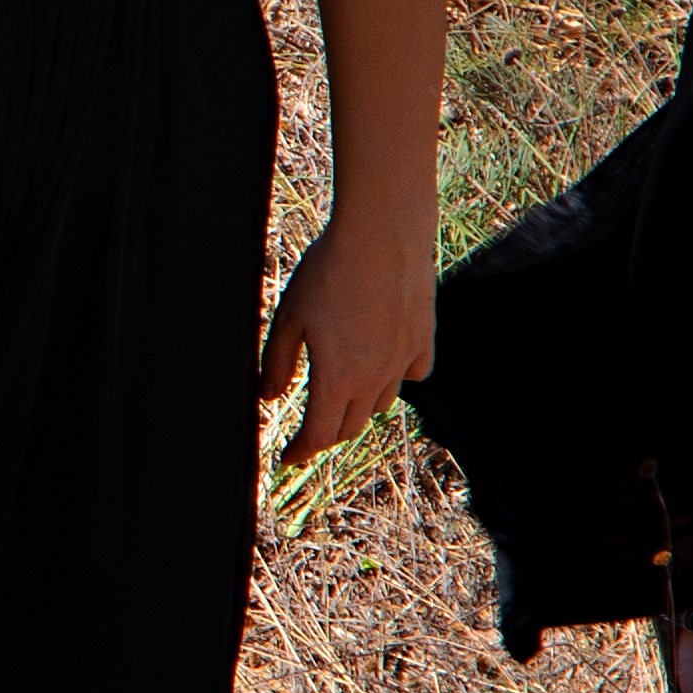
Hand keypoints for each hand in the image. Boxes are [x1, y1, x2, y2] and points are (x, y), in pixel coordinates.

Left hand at [256, 213, 436, 461]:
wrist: (382, 236)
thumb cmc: (328, 272)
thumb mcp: (289, 318)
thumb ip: (277, 363)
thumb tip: (268, 398)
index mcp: (337, 380)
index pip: (319, 435)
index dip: (301, 450)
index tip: (288, 456)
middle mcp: (375, 379)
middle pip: (351, 427)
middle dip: (327, 434)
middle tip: (310, 429)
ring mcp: (404, 360)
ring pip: (382, 403)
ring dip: (359, 408)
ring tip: (343, 398)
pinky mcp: (424, 339)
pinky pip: (413, 374)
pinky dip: (397, 379)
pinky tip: (385, 367)